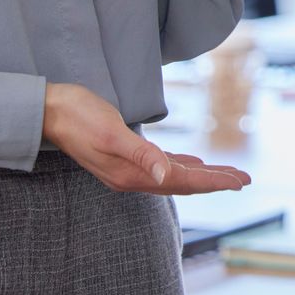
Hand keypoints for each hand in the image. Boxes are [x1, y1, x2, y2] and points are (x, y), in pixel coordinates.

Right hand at [44, 83, 250, 194]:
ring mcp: (127, 168)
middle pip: (183, 182)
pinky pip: (161, 166)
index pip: (182, 181)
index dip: (212, 181)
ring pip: (175, 175)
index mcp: (132, 174)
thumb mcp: (112, 133)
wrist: (49, 111)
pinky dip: (181, 166)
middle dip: (215, 181)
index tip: (239, 181)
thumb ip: (140, 155)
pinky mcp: (124, 156)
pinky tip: (192, 163)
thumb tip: (165, 177)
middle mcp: (132, 176)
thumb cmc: (79, 117)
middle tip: (245, 179)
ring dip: (202, 174)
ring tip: (228, 175)